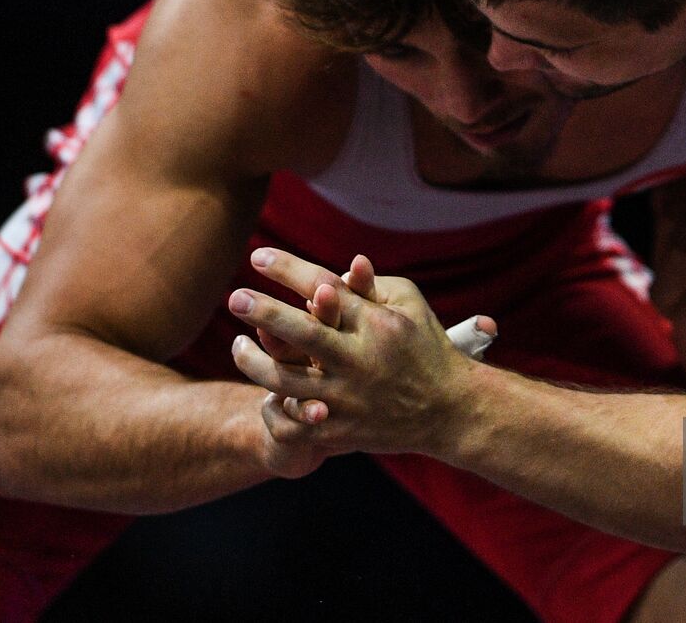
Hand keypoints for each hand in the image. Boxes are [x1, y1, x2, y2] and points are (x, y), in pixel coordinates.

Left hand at [227, 248, 491, 463]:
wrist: (450, 410)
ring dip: (253, 361)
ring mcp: (348, 398)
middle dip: (262, 311)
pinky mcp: (341, 429)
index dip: (288, 269)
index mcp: (377, 324)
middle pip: (300, 331)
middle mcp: (360, 359)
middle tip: (235, 297)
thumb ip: (372, 285)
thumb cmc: (428, 348)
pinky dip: (272, 408)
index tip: (258, 256)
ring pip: (285, 380)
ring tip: (237, 346)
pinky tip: (263, 392)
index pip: (324, 287)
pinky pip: (292, 422)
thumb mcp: (410, 306)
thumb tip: (339, 269)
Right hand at [649, 162, 685, 318]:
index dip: (677, 312)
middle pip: (660, 271)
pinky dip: (682, 226)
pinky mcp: (676, 185)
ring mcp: (669, 203)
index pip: (661, 299)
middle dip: (679, 282)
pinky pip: (668, 217)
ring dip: (679, 253)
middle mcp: (668, 229)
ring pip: (662, 243)